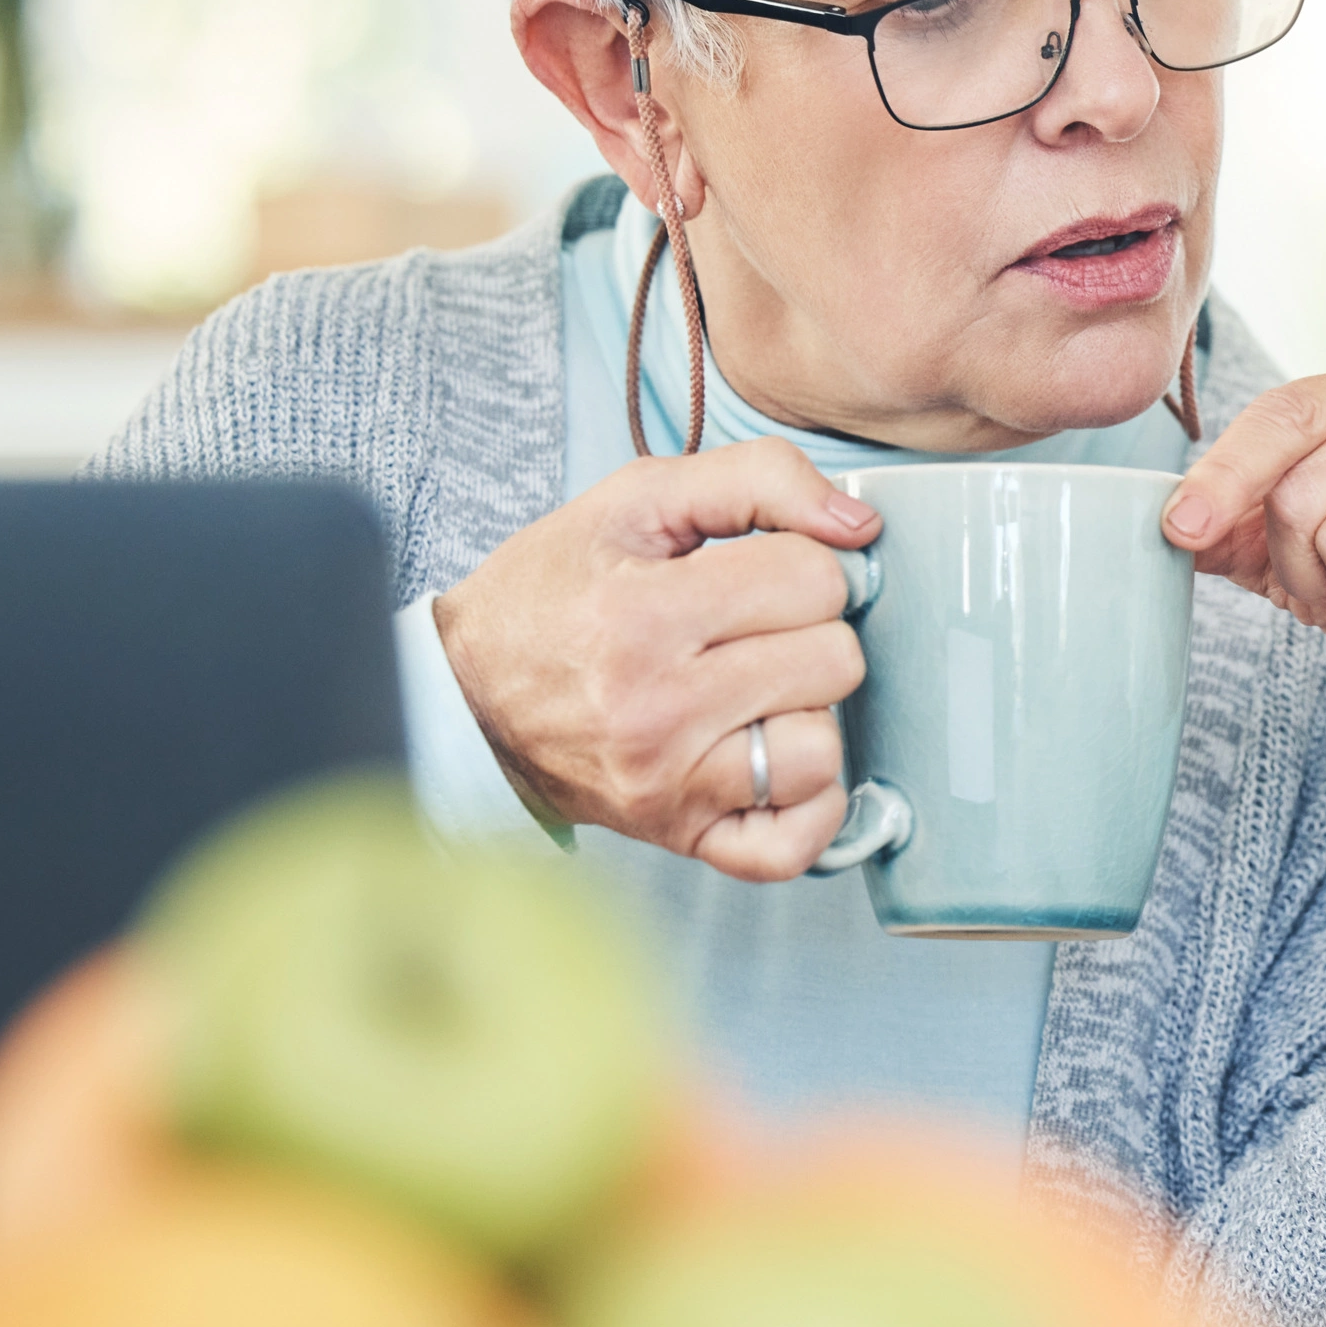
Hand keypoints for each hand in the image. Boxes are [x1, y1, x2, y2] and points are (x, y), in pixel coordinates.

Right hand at [431, 441, 877, 879]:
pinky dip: (808, 808)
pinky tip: (776, 761)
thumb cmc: (551, 594)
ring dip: (805, 715)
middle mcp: (657, 709)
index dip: (802, 564)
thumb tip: (859, 523)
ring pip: (822, 751)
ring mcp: (670, 785)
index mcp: (645, 614)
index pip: (813, 579)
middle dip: (809, 632)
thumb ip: (757, 479)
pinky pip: (793, 847)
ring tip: (754, 693)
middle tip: (754, 630)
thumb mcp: (635, 501)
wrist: (466, 698)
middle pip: (833, 661)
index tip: (759, 573)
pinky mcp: (680, 837)